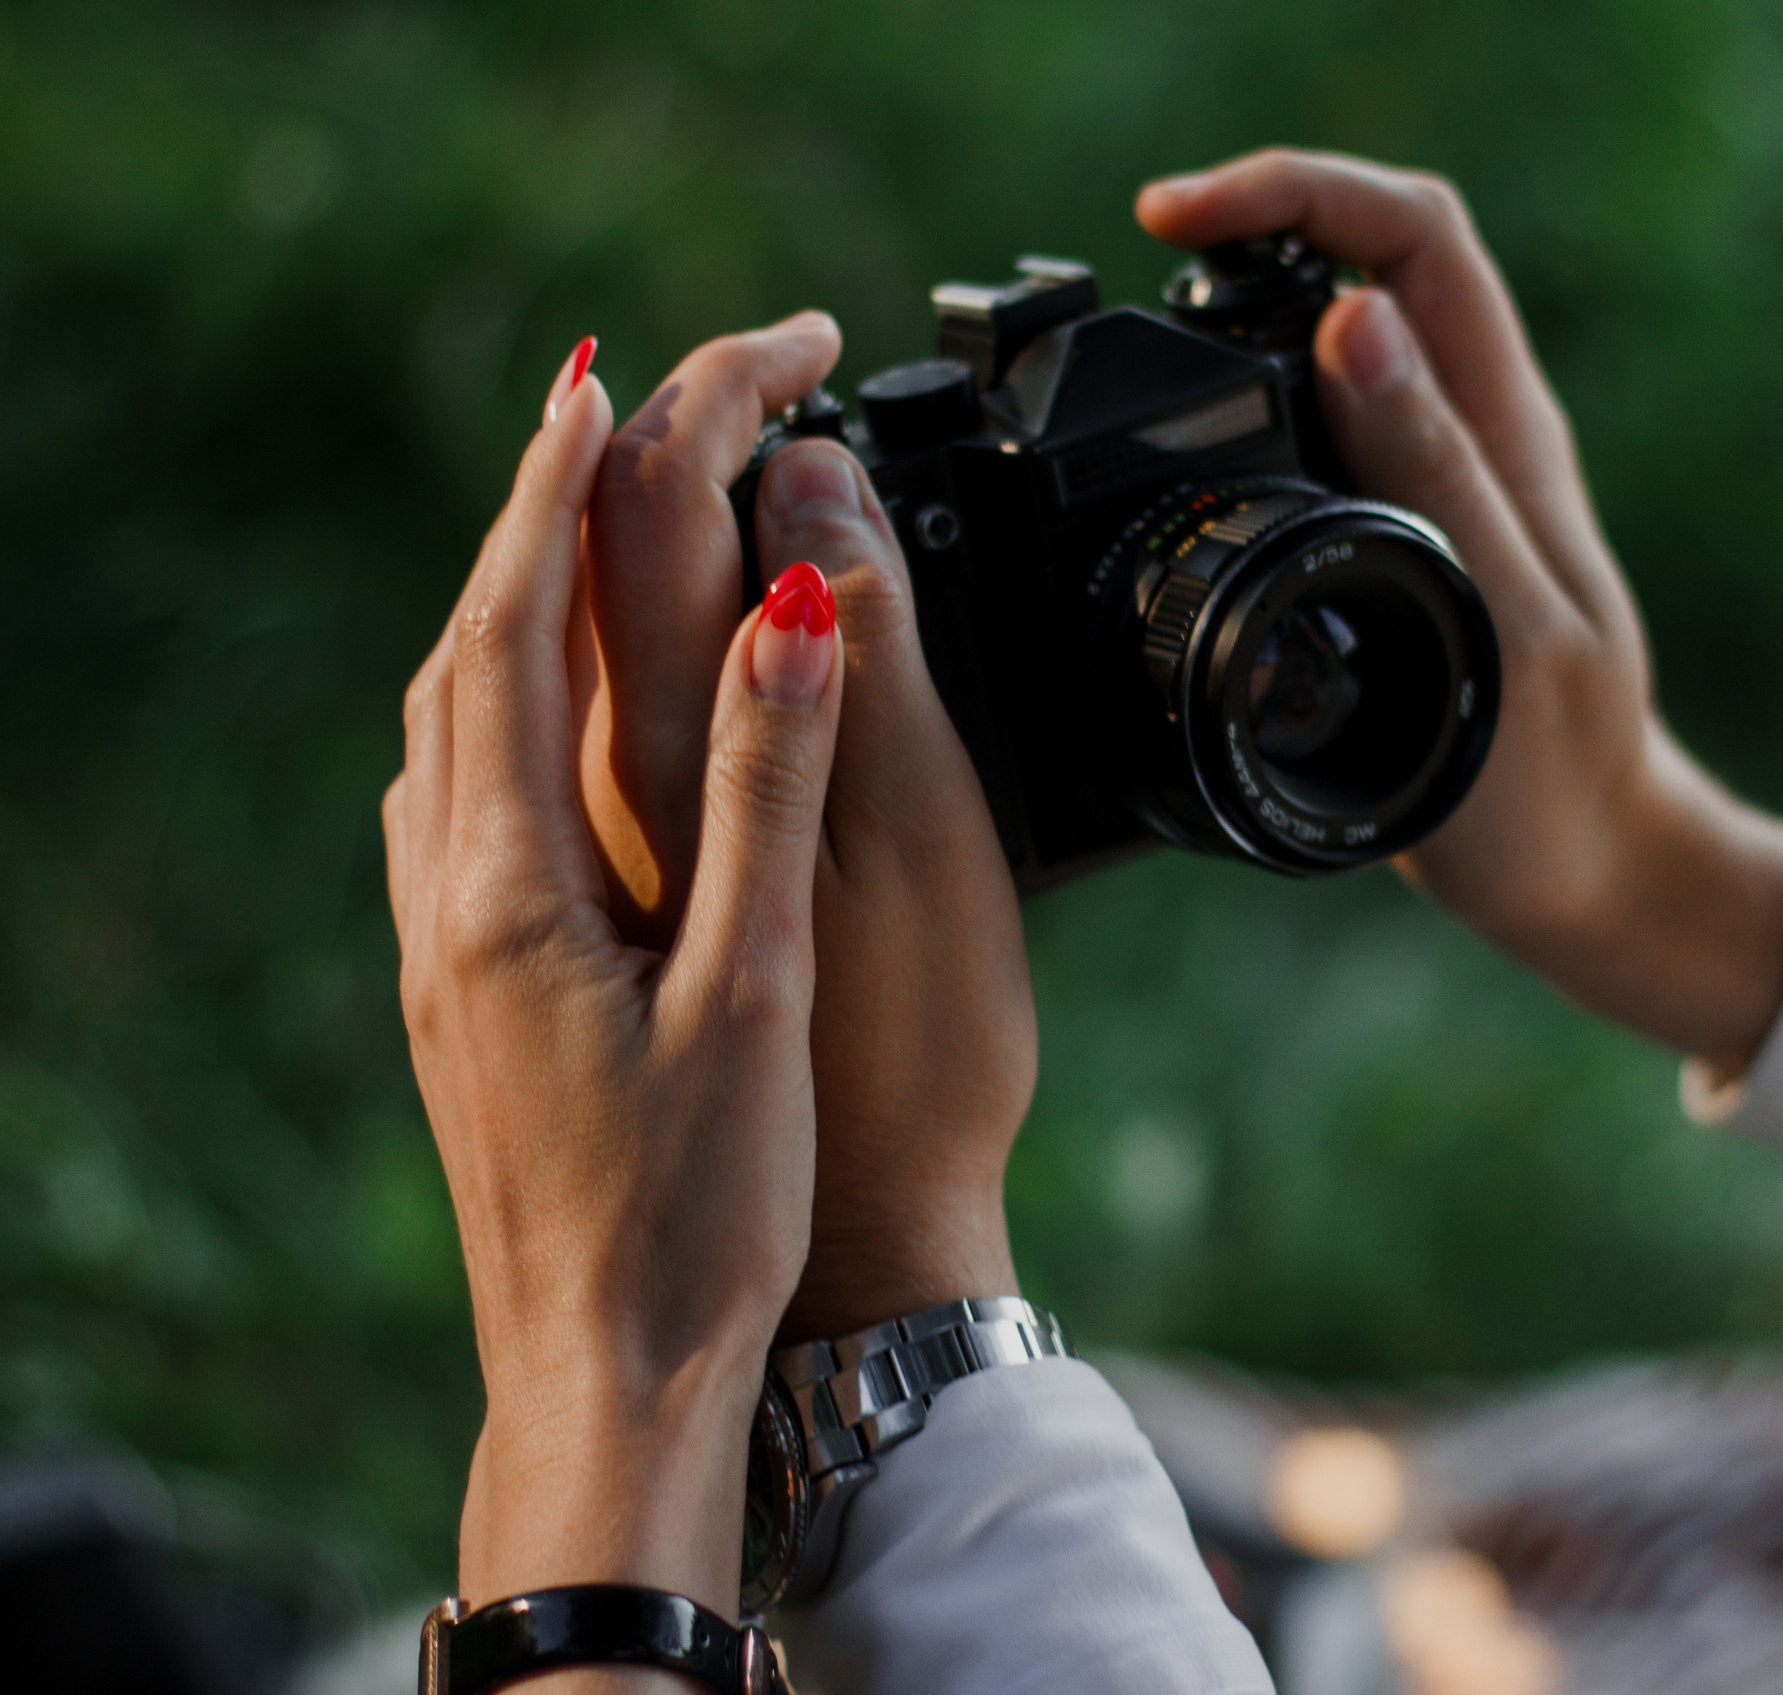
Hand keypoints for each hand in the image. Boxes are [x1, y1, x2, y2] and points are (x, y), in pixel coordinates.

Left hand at [383, 341, 842, 1624]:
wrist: (607, 1382)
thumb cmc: (700, 1211)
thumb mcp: (757, 993)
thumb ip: (768, 793)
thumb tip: (792, 606)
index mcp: (513, 889)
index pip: (514, 632)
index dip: (550, 495)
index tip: (596, 380)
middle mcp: (448, 906)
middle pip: (463, 663)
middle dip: (527, 523)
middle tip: (595, 417)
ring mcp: (439, 958)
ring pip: (447, 734)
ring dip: (505, 612)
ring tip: (573, 538)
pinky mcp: (457, 1004)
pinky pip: (456, 808)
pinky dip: (498, 715)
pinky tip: (543, 731)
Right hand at [1137, 151, 1782, 1069]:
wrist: (1581, 867)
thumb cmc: (1554, 780)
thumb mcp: (1505, 633)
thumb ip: (1443, 483)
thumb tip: (1359, 325)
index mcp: (1507, 436)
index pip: (1416, 236)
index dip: (1297, 190)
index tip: (1177, 216)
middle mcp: (1473, 434)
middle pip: (1368, 255)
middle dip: (1251, 223)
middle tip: (1142, 256)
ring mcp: (1435, 480)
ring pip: (1339, 336)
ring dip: (1243, 307)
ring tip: (1142, 335)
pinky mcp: (1399, 534)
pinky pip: (1317, 429)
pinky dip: (1243, 406)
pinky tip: (1183, 444)